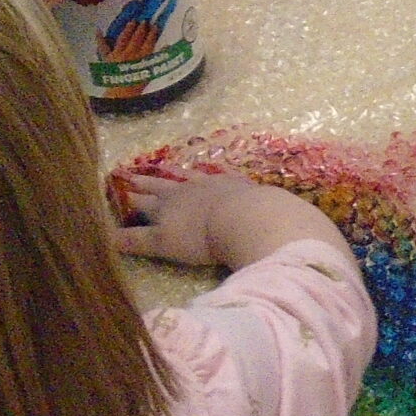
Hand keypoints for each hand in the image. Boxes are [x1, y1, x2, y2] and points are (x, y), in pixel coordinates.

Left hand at [113, 171, 348, 269]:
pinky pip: (134, 239)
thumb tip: (316, 244)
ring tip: (112, 193)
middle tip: (129, 172)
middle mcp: (199, 191)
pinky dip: (117, 241)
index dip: (188, 178)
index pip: (203, 179)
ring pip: (146, 202)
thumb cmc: (277, 219)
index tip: (176, 171)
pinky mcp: (164, 237)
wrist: (259, 220)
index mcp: (228, 186)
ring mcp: (178, 211)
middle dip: (148, 179)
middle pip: (168, 182)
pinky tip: (99, 243)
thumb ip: (291, 230)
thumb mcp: (284, 219)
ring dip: (128, 199)